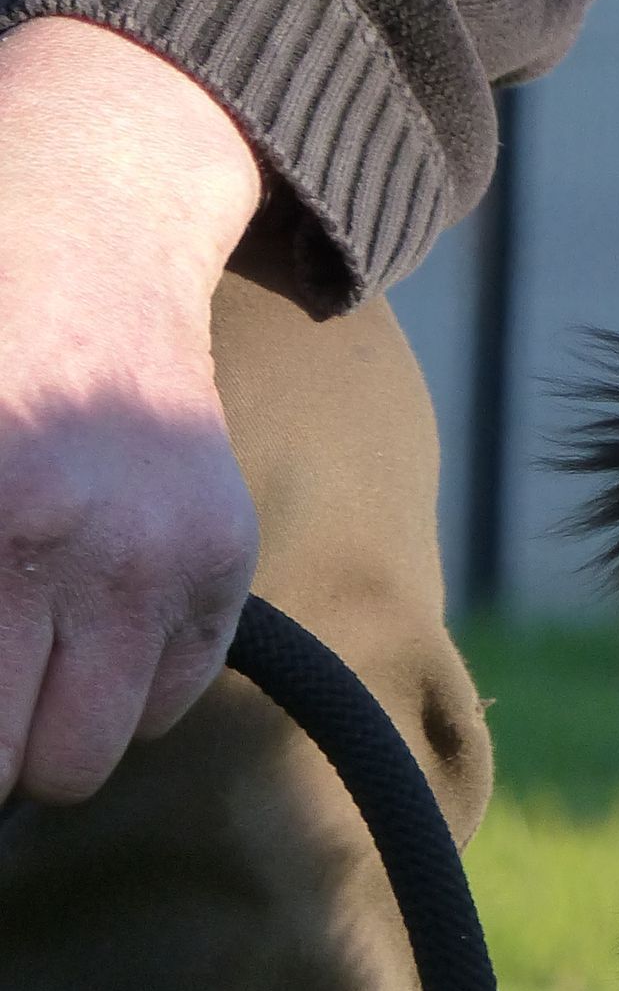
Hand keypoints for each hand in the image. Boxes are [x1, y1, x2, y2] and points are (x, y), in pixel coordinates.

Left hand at [0, 20, 263, 803]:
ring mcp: (169, 560)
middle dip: (3, 746)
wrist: (83, 229)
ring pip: (104, 748)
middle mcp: (85, 551)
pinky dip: (124, 683)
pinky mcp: (225, 559)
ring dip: (55, 726)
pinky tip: (84, 612)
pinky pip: (171, 695)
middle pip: (40, 762)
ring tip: (26, 658)